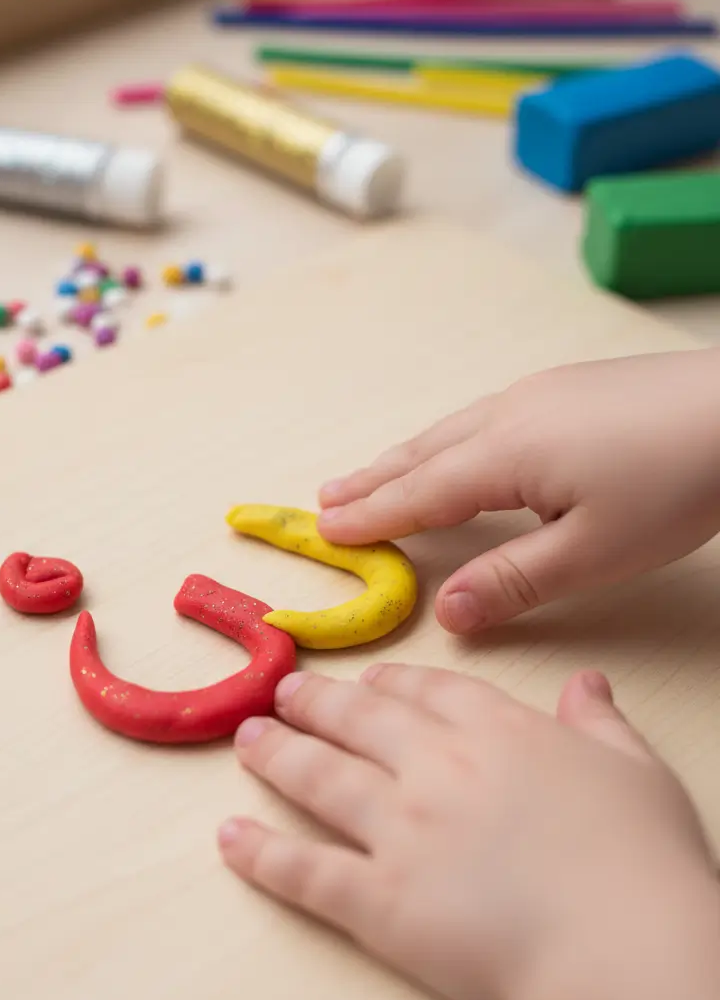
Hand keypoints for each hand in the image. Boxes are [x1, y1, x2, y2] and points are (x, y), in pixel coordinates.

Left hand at [219, 667, 719, 999]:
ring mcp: (399, 831)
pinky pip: (305, 871)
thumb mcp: (636, 771)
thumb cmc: (639, 861)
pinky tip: (229, 836)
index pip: (432, 692)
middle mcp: (436, 768)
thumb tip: (585, 684)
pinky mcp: (376, 900)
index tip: (368, 678)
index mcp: (498, 733)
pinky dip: (261, 853)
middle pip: (362, 721)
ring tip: (248, 739)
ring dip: (277, 755)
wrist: (616, 946)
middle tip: (284, 691)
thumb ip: (600, 722)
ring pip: (321, 779)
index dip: (393, 682)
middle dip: (318, 703)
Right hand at [317, 349, 719, 632]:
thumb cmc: (676, 483)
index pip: (420, 493)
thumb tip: (446, 611)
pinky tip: (457, 449)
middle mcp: (508, 414)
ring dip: (405, 456)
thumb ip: (514, 580)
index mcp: (505, 455)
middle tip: (324, 497)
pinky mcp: (566, 387)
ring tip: (371, 472)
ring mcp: (538, 393)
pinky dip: (446, 440)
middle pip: (423, 453)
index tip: (324, 529)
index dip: (372, 515)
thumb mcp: (594, 552)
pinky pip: (481, 417)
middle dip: (373, 479)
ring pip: (451, 430)